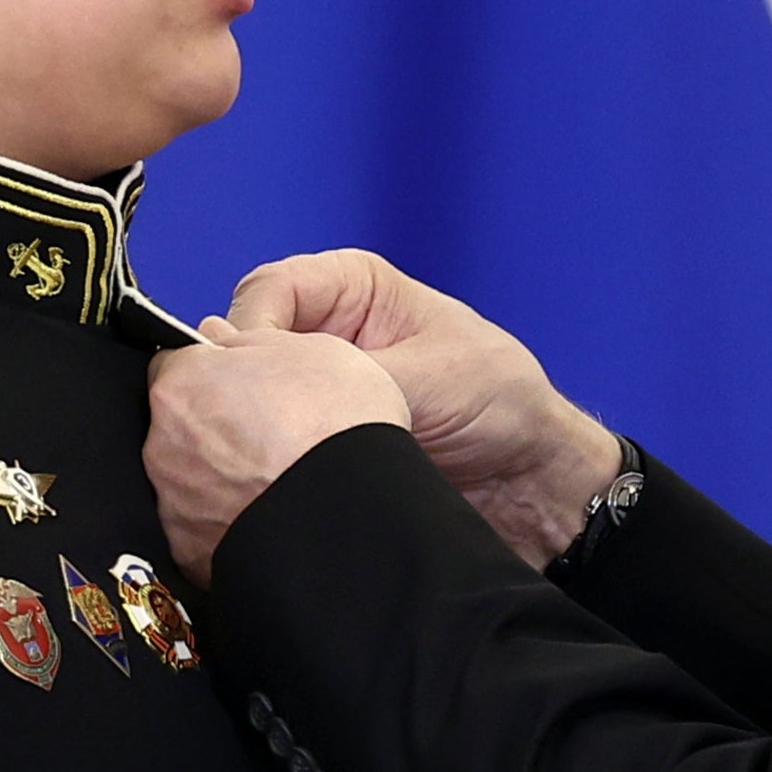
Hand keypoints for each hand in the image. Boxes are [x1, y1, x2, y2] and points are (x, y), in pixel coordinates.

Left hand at [144, 321, 407, 580]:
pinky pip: (205, 529)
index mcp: (181, 385)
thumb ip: (248, 340)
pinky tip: (269, 515)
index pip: (178, 365)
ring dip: (220, 477)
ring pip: (190, 480)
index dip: (214, 372)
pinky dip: (229, 522)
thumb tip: (218, 337)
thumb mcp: (309, 347)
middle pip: (179, 426)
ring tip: (275, 479)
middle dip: (213, 427)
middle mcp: (163, 445)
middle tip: (267, 433)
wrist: (354, 514)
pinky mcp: (192, 554)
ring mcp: (175, 504)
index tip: (244, 384)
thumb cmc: (337, 424)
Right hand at [228, 250, 620, 563]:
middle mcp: (325, 330)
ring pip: (252, 395)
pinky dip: (270, 456)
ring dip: (258, 423)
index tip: (258, 378)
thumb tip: (278, 377)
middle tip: (258, 422)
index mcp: (351, 287)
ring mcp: (317, 386)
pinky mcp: (317, 437)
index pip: (267, 291)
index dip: (251, 332)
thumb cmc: (503, 404)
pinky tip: (281, 475)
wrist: (527, 484)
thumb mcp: (430, 376)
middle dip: (246, 380)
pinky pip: (271, 441)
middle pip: (244, 342)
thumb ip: (352, 375)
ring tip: (275, 452)